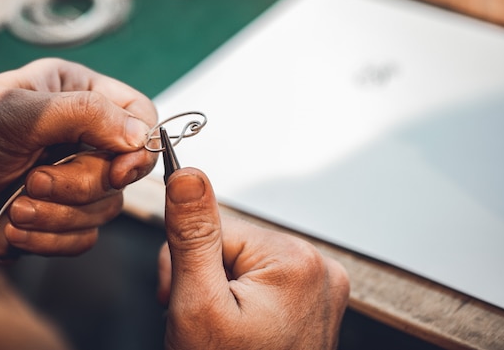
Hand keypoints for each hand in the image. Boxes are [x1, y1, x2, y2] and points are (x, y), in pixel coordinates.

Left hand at [0, 58, 157, 258]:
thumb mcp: (17, 113)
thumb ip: (83, 114)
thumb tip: (141, 136)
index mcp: (80, 96)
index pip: (140, 115)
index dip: (139, 146)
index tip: (119, 170)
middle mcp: (85, 137)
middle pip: (124, 171)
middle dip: (77, 186)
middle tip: (34, 181)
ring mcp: (74, 179)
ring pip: (105, 209)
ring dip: (59, 215)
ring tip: (16, 207)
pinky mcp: (62, 216)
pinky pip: (84, 237)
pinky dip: (51, 239)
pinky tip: (15, 226)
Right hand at [157, 168, 349, 349]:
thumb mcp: (198, 304)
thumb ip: (192, 235)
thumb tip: (187, 174)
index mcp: (296, 260)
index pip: (216, 226)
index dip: (188, 262)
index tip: (184, 296)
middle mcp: (319, 267)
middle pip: (231, 242)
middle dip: (205, 277)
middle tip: (203, 320)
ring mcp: (320, 286)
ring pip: (243, 260)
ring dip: (220, 289)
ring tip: (221, 330)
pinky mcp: (313, 300)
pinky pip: (262, 278)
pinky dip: (240, 298)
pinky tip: (238, 328)